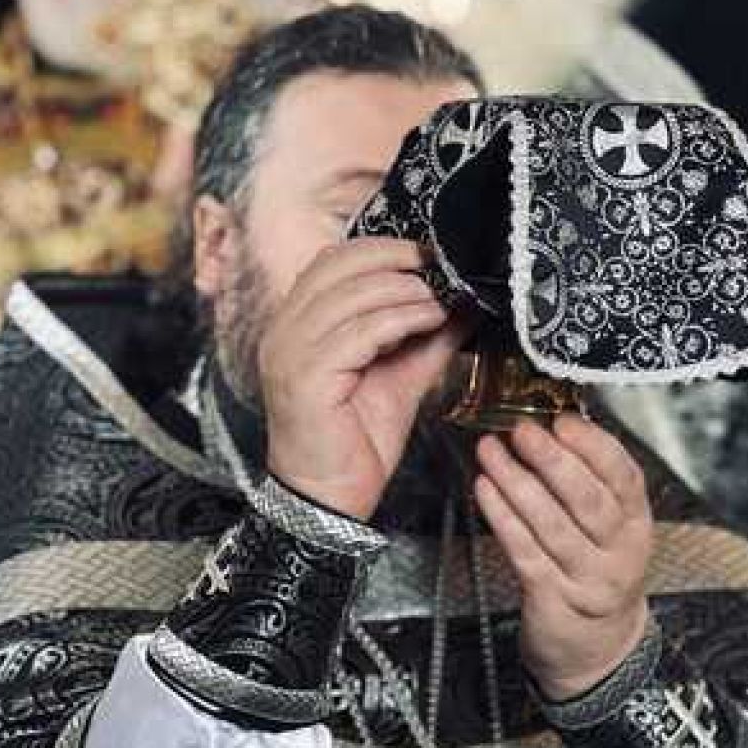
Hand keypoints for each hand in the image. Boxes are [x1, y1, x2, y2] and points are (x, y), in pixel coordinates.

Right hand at [258, 239, 470, 519]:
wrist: (330, 498)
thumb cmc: (357, 442)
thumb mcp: (400, 375)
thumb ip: (425, 336)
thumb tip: (463, 302)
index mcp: (296, 324)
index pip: (332, 261)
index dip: (381, 248)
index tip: (428, 253)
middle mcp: (284, 331)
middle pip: (339, 266)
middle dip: (396, 260)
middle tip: (441, 267)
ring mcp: (290, 352)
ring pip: (353, 296)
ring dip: (406, 290)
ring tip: (442, 299)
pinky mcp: (306, 377)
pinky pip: (360, 332)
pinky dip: (401, 320)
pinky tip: (430, 321)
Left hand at [472, 416, 653, 701]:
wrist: (597, 650)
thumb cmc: (596, 573)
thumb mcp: (611, 530)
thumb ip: (591, 484)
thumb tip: (553, 426)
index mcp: (638, 523)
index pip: (624, 477)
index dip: (594, 446)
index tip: (563, 420)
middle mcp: (621, 552)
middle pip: (588, 500)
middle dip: (552, 461)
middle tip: (522, 430)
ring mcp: (589, 579)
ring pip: (552, 525)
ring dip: (517, 483)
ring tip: (490, 452)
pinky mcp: (554, 599)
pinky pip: (525, 552)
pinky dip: (502, 518)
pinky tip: (485, 491)